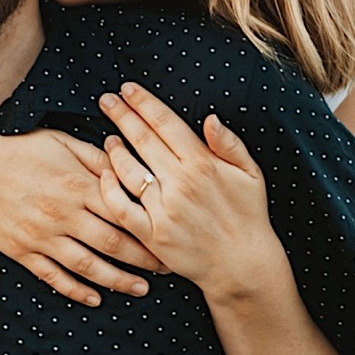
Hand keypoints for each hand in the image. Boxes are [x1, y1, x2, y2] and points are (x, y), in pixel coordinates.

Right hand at [0, 125, 165, 306]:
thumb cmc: (18, 151)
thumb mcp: (60, 143)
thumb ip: (96, 159)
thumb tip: (128, 168)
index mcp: (76, 185)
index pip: (124, 212)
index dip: (151, 227)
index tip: (170, 236)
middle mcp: (62, 214)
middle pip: (113, 244)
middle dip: (145, 259)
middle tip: (167, 268)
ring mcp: (42, 236)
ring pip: (88, 266)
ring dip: (118, 281)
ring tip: (140, 289)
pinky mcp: (22, 251)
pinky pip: (54, 277)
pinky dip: (76, 290)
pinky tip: (95, 298)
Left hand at [96, 81, 283, 298]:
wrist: (243, 265)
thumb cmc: (248, 216)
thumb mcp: (251, 175)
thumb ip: (229, 144)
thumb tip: (210, 118)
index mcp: (202, 164)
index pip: (166, 124)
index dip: (144, 103)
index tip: (127, 89)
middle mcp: (180, 183)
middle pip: (143, 140)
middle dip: (122, 116)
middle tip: (106, 99)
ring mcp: (163, 210)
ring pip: (128, 171)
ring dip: (114, 150)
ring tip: (108, 137)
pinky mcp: (151, 235)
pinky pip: (121, 208)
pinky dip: (109, 190)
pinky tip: (103, 175)